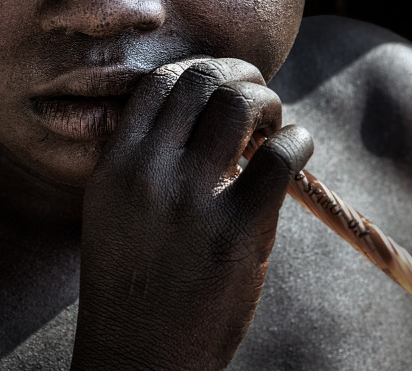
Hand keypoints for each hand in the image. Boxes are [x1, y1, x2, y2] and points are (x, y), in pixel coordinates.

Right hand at [71, 58, 313, 369]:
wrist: (139, 357)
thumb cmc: (134, 283)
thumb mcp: (115, 211)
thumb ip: (146, 159)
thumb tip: (208, 110)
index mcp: (114, 166)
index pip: (158, 83)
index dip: (198, 70)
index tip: (220, 83)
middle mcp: (146, 174)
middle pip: (201, 81)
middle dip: (238, 75)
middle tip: (256, 95)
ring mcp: (189, 202)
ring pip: (239, 105)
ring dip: (267, 100)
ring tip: (273, 121)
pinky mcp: (235, 233)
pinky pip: (279, 157)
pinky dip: (298, 139)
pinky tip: (297, 148)